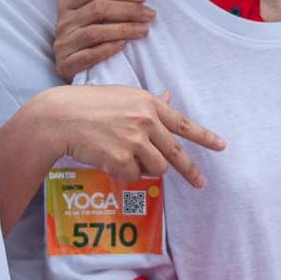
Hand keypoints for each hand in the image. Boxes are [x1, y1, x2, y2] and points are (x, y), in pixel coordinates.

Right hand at [40, 84, 222, 188]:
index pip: (183, 123)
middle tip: (201, 183)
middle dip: (190, 170)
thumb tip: (169, 97)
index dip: (204, 136)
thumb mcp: (122, 96)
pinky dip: (124, 174)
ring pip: (156, 169)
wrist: (59, 117)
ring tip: (124, 158)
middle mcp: (145, 121)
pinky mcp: (121, 159)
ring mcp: (134, 141)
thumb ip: (148, 103)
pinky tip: (108, 159)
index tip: (221, 146)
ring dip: (145, 170)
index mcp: (147, 103)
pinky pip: (133, 176)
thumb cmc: (88, 105)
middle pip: (175, 153)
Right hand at [53, 0, 150, 78]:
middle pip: (97, 8)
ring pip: (94, 32)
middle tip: (150, 15)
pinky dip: (108, 49)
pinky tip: (124, 46)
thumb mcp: (95, 9)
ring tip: (143, 30)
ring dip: (123, 30)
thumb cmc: (89, 34)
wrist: (74, 68)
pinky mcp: (65, 64)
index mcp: (68, 3)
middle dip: (128, 10)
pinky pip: (88, 55)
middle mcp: (62, 22)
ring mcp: (62, 44)